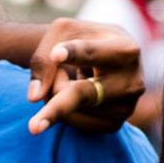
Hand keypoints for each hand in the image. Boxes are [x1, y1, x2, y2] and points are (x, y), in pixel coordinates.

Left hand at [26, 19, 144, 134]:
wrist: (109, 57)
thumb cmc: (84, 39)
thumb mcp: (63, 33)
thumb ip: (45, 58)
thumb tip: (35, 97)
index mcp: (125, 49)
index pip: (91, 53)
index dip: (74, 53)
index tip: (56, 54)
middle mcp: (131, 81)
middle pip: (83, 94)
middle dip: (58, 107)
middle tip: (32, 128)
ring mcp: (125, 106)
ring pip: (71, 108)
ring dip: (57, 92)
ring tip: (74, 75)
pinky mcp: (114, 124)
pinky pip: (74, 124)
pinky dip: (64, 109)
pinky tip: (78, 93)